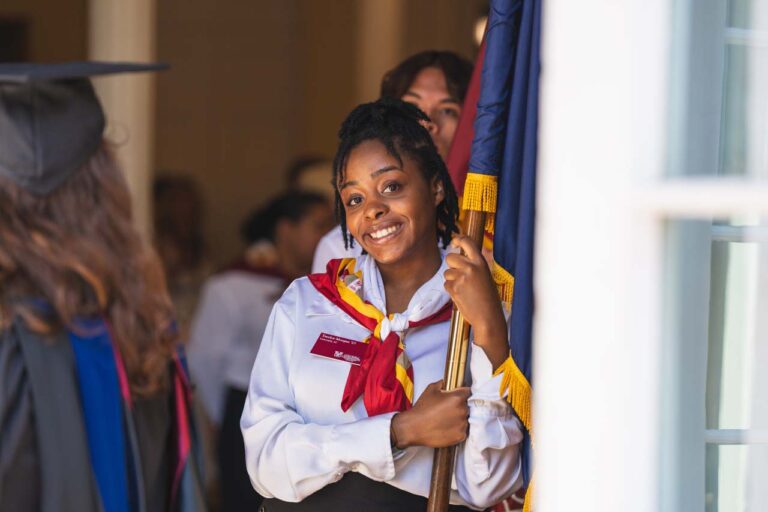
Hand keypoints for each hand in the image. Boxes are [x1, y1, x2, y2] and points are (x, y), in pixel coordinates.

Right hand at [391, 380, 469, 448]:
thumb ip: (442, 383)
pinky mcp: (460, 436)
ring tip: (447, 420)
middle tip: (450, 409)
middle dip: (461, 406)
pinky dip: (458, 429)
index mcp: (457, 397)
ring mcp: (462, 424)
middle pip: (468, 406)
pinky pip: (464, 431)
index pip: (469, 392)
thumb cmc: (422, 409)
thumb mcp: (431, 389)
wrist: (413, 427)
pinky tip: (448, 428)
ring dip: (460, 418)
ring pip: (467, 419)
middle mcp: (462, 410)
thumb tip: (446, 382)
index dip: (463, 394)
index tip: (460, 396)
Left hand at [444, 235, 508, 367]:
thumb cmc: (488, 299)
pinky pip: (446, 284)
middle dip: (451, 265)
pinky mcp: (454, 288)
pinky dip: (451, 290)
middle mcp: (470, 267)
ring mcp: (461, 277)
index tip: (454, 241)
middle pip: (450, 257)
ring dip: (452, 280)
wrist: (488, 316)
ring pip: (447, 273)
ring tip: (465, 290)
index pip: (467, 243)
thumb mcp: (485, 277)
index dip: (458, 239)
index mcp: (481, 263)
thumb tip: (459, 260)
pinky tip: (462, 296)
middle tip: (458, 275)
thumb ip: (474, 266)